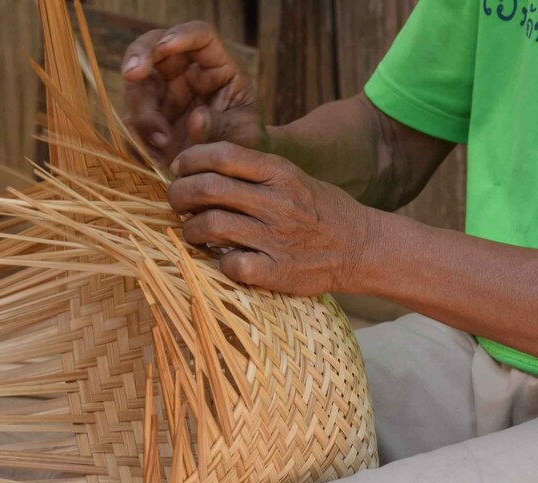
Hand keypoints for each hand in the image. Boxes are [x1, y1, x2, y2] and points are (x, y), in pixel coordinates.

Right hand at [122, 21, 264, 163]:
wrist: (232, 173)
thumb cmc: (245, 143)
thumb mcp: (244, 135)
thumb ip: (222, 126)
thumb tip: (196, 119)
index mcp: (217, 67)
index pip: (200, 36)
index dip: (182, 35)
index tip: (166, 46)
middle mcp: (186, 74)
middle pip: (155, 46)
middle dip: (139, 55)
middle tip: (132, 74)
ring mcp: (164, 94)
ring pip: (138, 85)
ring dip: (142, 110)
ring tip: (163, 141)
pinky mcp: (149, 119)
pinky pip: (132, 120)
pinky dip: (139, 137)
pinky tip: (157, 156)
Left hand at [168, 142, 373, 295]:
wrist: (361, 246)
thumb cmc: (319, 210)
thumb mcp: (292, 176)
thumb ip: (253, 170)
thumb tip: (202, 165)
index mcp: (279, 172)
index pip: (222, 155)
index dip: (191, 160)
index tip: (180, 169)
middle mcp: (277, 202)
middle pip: (208, 188)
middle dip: (179, 194)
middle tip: (176, 203)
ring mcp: (277, 238)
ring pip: (212, 225)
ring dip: (190, 230)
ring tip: (192, 233)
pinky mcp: (279, 271)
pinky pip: (233, 266)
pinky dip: (219, 263)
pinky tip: (223, 261)